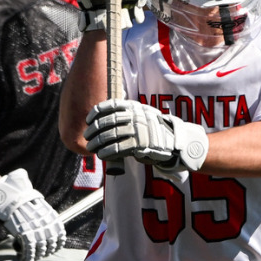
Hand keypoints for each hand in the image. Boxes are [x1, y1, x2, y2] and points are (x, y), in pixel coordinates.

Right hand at [0, 168, 65, 260]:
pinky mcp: (25, 234)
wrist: (10, 197)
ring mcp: (36, 229)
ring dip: (36, 257)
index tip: (54, 248)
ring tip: (31, 260)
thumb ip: (44, 218)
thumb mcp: (38, 207)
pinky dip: (27, 259)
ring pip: (40, 249)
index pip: (60, 234)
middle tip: (40, 255)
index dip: (58, 244)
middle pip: (50, 244)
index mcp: (52, 216)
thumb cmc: (21, 202)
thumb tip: (46, 230)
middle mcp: (47, 224)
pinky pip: (29, 251)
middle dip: (46, 252)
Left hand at [84, 98, 208, 172]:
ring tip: (91, 147)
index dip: (97, 112)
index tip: (88, 120)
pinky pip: (118, 148)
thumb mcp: (140, 116)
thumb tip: (101, 120)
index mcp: (135, 107)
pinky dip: (107, 152)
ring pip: (110, 135)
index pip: (111, 105)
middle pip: (108, 121)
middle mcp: (136, 116)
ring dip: (97, 142)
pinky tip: (102, 154)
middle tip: (87, 136)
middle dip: (94, 129)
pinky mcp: (140, 144)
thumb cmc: (152, 131)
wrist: (173, 142)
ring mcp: (138, 130)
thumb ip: (125, 115)